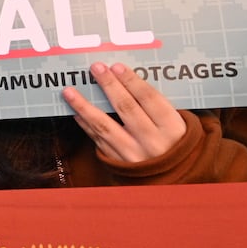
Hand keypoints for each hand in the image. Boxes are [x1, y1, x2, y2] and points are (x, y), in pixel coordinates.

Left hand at [63, 61, 187, 162]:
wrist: (175, 180)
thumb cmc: (174, 143)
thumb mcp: (177, 124)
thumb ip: (155, 106)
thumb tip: (125, 79)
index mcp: (172, 128)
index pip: (149, 99)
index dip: (132, 81)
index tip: (117, 66)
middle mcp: (153, 141)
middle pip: (127, 108)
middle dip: (109, 85)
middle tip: (95, 68)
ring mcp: (134, 154)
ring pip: (105, 126)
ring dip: (84, 106)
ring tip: (69, 91)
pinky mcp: (120, 163)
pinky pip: (99, 141)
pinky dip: (86, 125)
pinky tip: (76, 112)